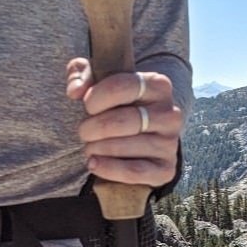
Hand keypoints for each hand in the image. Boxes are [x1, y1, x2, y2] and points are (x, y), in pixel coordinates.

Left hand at [66, 59, 181, 187]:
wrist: (136, 138)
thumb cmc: (114, 106)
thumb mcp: (97, 82)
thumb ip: (81, 74)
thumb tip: (76, 90)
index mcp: (158, 86)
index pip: (124, 86)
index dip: (97, 97)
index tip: (86, 105)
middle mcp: (170, 114)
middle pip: (124, 120)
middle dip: (93, 128)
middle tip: (84, 131)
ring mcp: (169, 144)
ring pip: (125, 146)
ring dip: (97, 148)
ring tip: (90, 147)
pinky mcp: (165, 169)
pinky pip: (134, 172)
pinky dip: (108, 169)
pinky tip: (94, 164)